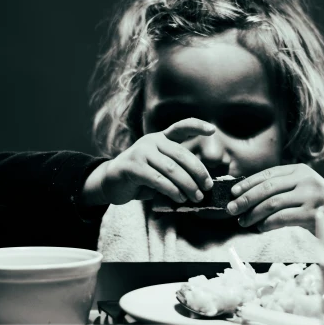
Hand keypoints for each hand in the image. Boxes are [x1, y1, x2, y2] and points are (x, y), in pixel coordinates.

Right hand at [96, 118, 214, 205]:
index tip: (212, 130)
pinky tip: (179, 198)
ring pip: (171, 169)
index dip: (197, 126)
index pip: (181, 127)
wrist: (111, 182)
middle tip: (207, 187)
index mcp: (161, 138)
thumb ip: (177, 171)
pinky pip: (158, 180)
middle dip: (198, 172)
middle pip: (181, 154)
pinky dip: (172, 191)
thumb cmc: (142, 177)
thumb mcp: (161, 169)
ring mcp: (141, 152)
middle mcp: (152, 141)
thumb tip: (201, 184)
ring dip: (187, 185)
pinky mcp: (133, 167)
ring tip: (196, 197)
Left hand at [226, 164, 323, 232]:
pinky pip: (282, 218)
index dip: (248, 183)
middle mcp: (305, 179)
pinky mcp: (312, 213)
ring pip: (272, 203)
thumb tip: (247, 195)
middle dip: (246, 199)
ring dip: (253, 213)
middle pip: (267, 187)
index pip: (268, 173)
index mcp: (299, 169)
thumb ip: (281, 188)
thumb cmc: (318, 204)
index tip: (233, 192)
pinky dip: (267, 223)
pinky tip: (260, 227)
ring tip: (243, 221)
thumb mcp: (302, 188)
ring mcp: (310, 195)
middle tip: (231, 209)